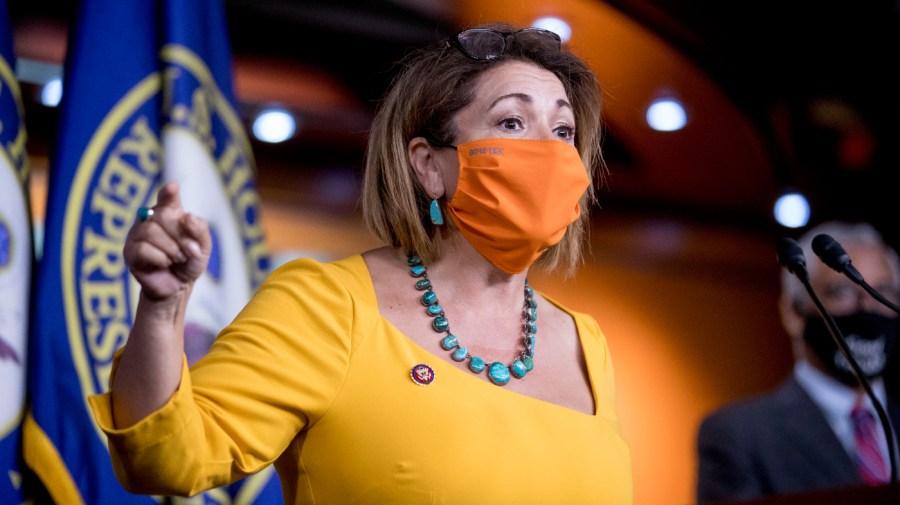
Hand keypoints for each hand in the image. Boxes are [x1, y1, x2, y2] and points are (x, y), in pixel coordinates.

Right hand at [124, 181, 210, 300]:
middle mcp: (150, 220)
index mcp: (168, 213)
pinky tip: (164, 264)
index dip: (168, 193)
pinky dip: (160, 258)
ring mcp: (136, 235)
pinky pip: (143, 248)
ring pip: (151, 232)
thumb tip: (186, 216)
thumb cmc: (189, 261)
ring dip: (171, 249)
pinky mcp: (129, 252)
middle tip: (190, 251)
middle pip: (162, 216)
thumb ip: (199, 229)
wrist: (179, 286)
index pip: (167, 198)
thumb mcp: (203, 245)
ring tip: (177, 259)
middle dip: (180, 236)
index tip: (173, 188)